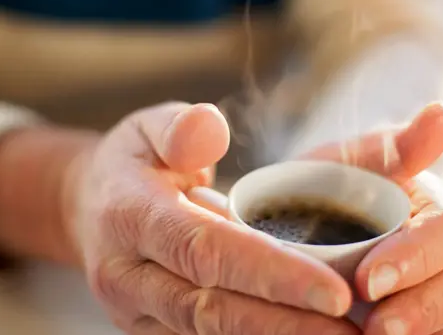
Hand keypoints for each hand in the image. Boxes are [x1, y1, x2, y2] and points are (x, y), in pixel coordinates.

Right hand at [61, 103, 360, 334]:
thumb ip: (180, 128)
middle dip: (286, 326)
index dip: (270, 274)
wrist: (88, 208)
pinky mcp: (149, 329)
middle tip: (353, 334)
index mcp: (128, 216)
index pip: (205, 250)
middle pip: (211, 310)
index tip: (335, 293)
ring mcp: (134, 311)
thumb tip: (212, 128)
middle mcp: (125, 275)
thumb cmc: (132, 164)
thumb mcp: (149, 128)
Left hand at [300, 103, 442, 334]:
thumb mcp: (340, 164)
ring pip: (441, 315)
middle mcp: (432, 252)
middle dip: (419, 308)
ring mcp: (419, 287)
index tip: (370, 279)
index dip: (418, 257)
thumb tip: (442, 114)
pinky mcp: (399, 312)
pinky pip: (417, 329)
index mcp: (428, 209)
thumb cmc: (316, 187)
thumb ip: (388, 148)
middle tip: (376, 329)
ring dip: (414, 329)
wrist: (276, 223)